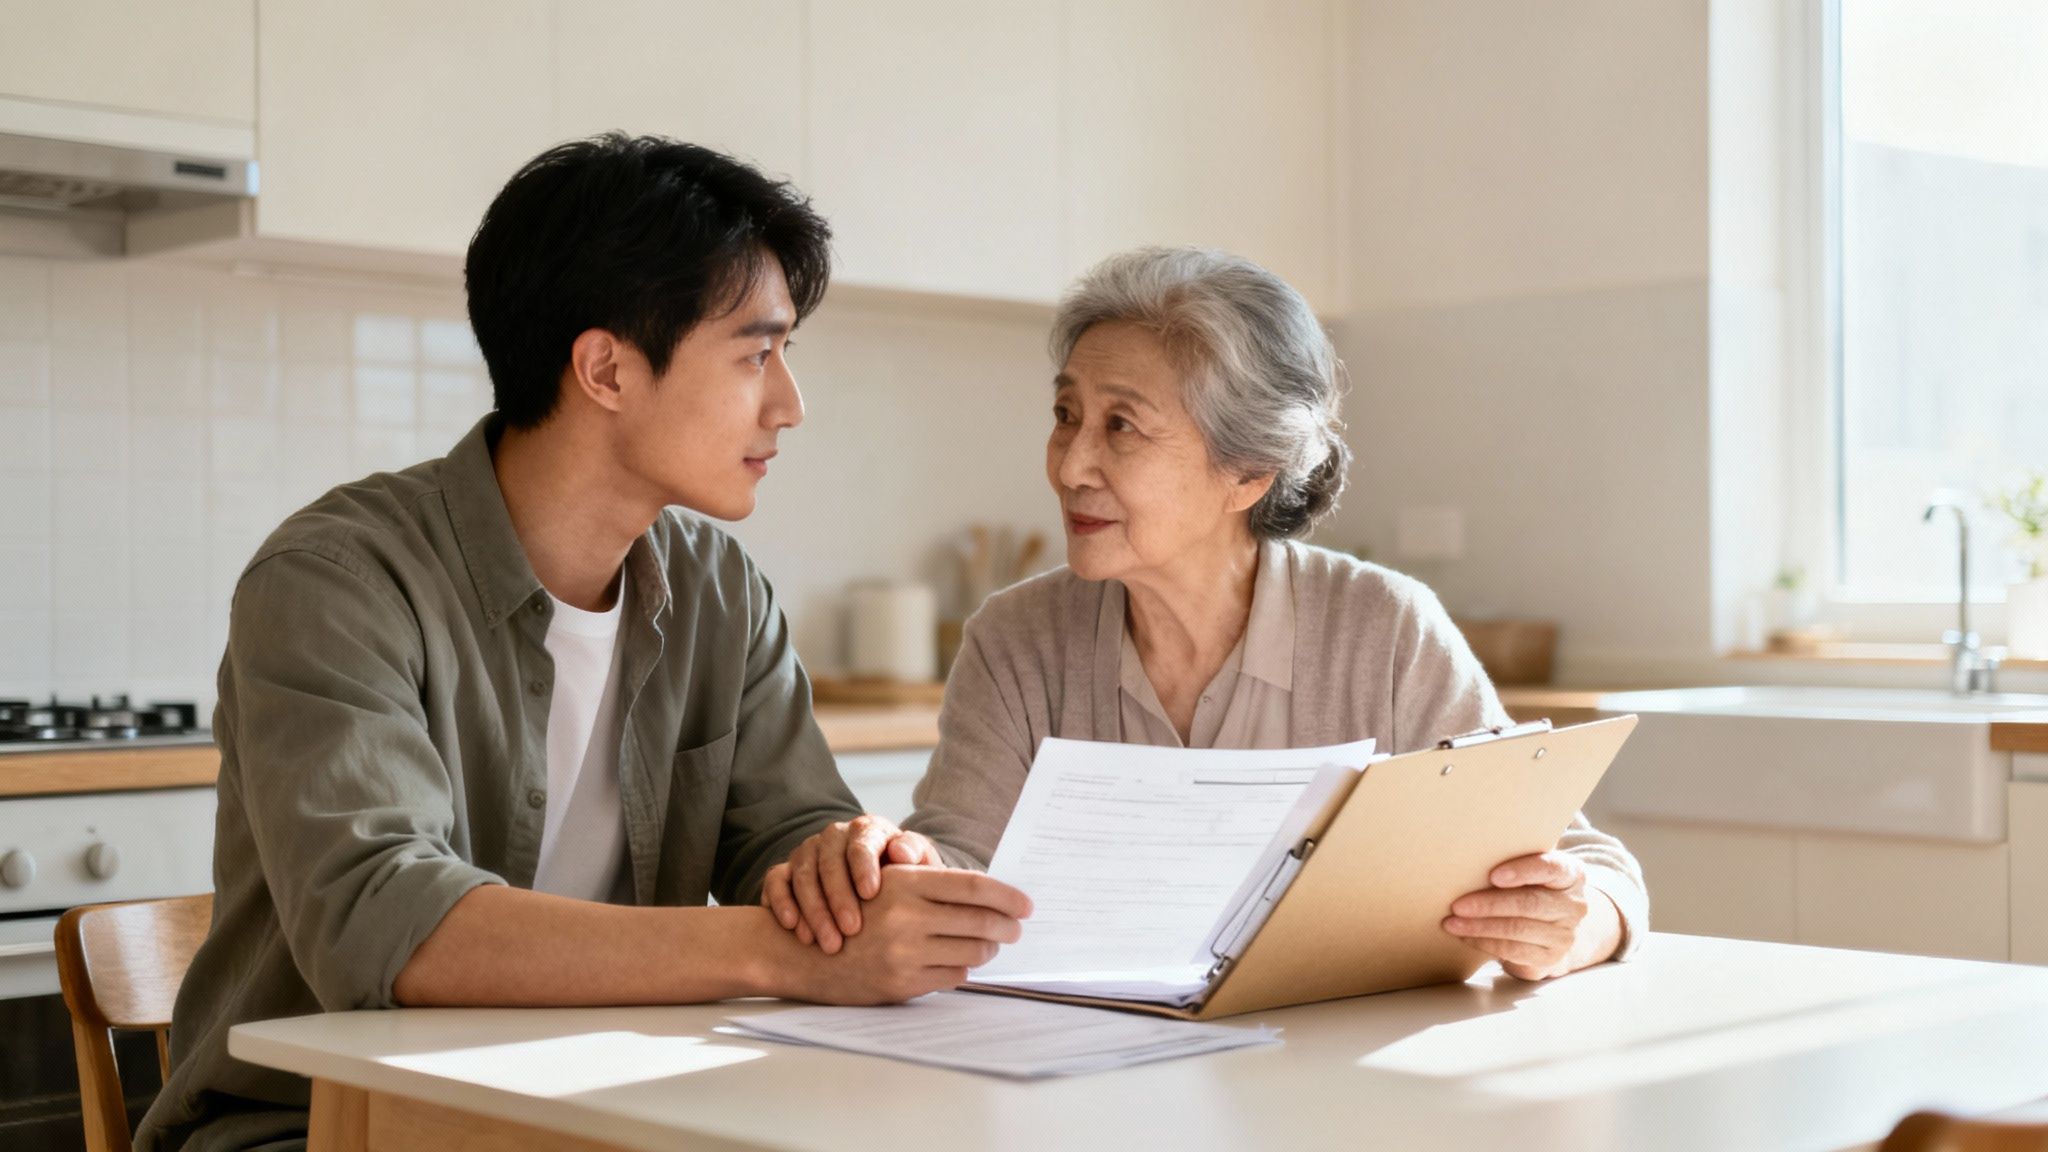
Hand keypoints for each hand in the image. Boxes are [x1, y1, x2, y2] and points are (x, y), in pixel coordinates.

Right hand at [761, 815, 941, 952]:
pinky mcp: (786, 870)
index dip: (863, 867)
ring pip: (803, 874)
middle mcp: (834, 837)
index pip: (861, 842)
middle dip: (838, 897)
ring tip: (826, 942)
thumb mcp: (917, 868)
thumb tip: (902, 851)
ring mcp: (807, 852)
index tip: (870, 894)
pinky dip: (780, 902)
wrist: (877, 893)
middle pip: (829, 861)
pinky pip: (775, 880)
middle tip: (850, 930)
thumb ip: (916, 855)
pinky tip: (792, 927)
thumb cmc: (902, 881)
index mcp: (867, 831)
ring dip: (813, 909)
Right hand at [782, 866, 1031, 1003]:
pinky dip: (963, 968)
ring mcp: (905, 954)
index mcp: (904, 884)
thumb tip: (985, 897)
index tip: (1026, 903)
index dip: (1006, 895)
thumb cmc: (847, 912)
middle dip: (1007, 926)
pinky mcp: (902, 984)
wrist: (798, 951)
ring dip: (988, 948)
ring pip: (972, 951)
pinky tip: (961, 960)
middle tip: (1017, 927)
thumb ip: (929, 888)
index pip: (972, 887)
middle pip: (981, 920)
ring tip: (992, 943)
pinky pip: (952, 976)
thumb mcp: (884, 887)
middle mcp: (907, 918)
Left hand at [1440, 851, 1621, 980]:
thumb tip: (1468, 853)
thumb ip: (1513, 859)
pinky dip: (1486, 943)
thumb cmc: (1532, 888)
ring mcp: (1564, 934)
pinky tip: (1466, 936)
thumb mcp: (1531, 870)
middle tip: (1458, 905)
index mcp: (1571, 874)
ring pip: (1519, 929)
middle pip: (1530, 903)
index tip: (1494, 875)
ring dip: (1481, 926)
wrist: (1554, 927)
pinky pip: (1514, 951)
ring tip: (1452, 923)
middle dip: (1490, 904)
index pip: (1552, 868)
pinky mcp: (1551, 958)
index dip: (1523, 871)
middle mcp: (1573, 905)